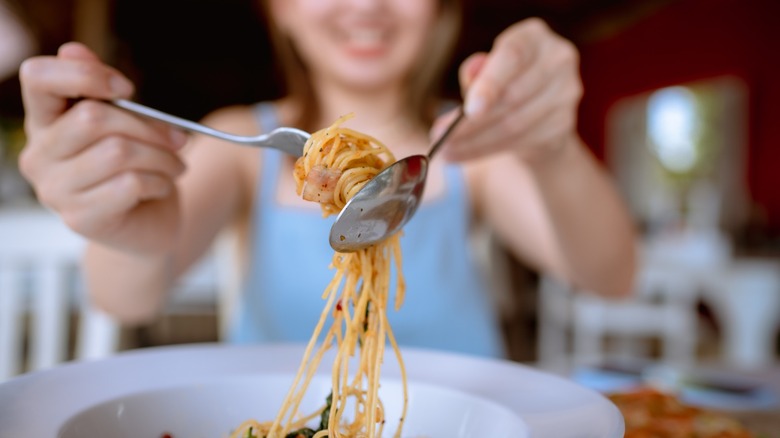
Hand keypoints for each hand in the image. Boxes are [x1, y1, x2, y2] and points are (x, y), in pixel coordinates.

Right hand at [18, 42, 187, 253]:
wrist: (149, 225)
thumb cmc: (136, 168)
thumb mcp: (127, 124)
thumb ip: (104, 92)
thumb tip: (73, 50)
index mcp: (45, 121)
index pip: (39, 78)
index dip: (85, 75)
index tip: (127, 89)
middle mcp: (39, 154)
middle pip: (93, 118)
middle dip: (149, 127)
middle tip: (178, 140)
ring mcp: (54, 190)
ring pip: (118, 153)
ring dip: (161, 158)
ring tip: (174, 166)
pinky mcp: (78, 218)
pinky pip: (129, 184)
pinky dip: (159, 182)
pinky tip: (162, 187)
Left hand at [434, 18, 582, 162]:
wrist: (538, 113)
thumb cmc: (504, 82)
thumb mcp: (486, 71)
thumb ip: (476, 72)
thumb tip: (472, 72)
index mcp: (534, 36)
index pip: (512, 56)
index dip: (490, 84)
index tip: (467, 110)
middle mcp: (558, 59)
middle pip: (512, 96)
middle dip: (471, 122)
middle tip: (439, 136)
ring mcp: (567, 93)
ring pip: (515, 125)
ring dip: (475, 142)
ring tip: (446, 151)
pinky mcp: (565, 124)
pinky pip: (522, 142)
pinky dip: (487, 151)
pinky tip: (464, 154)